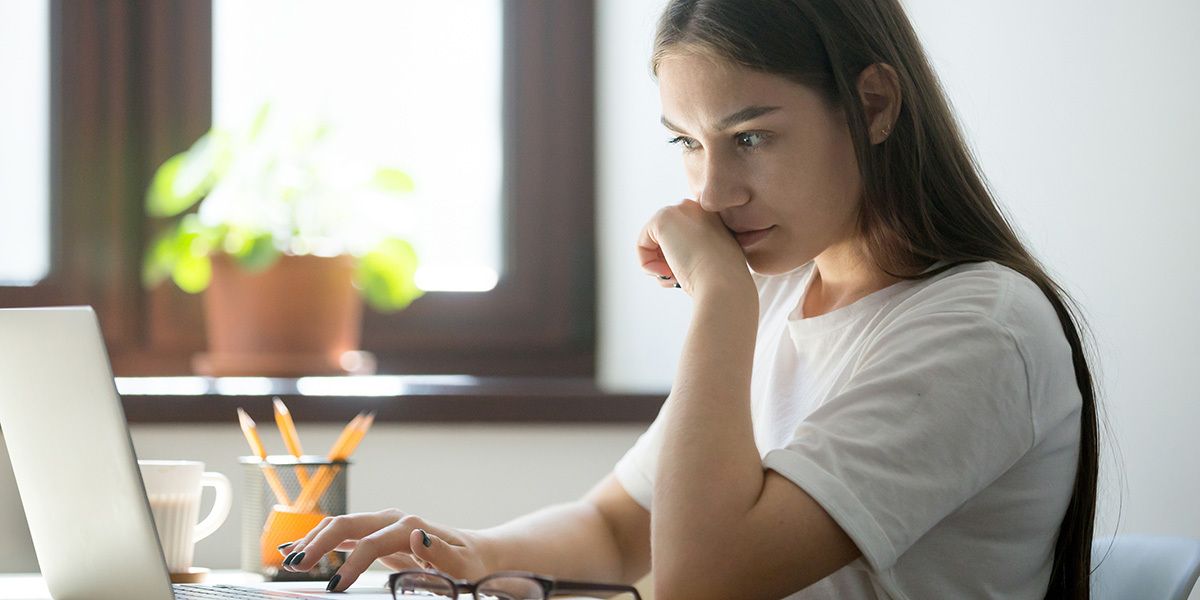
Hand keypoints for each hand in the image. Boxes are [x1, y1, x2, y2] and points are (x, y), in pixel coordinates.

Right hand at [279, 508, 490, 591]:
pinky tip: (299, 551)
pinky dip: (320, 541)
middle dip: (318, 543)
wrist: (474, 552)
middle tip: (295, 566)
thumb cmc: (469, 563)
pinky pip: (343, 535)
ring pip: (340, 527)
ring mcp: (382, 525)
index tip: (335, 588)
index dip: (351, 566)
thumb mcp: (462, 565)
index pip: (370, 544)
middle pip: (346, 525)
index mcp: (409, 527)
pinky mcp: (377, 534)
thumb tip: (414, 535)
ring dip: (313, 540)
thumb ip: (440, 552)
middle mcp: (392, 520)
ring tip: (289, 561)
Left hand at [637, 199, 752, 296]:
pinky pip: (642, 244)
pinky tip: (666, 273)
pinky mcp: (662, 219)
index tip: (692, 274)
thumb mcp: (715, 259)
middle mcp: (696, 207)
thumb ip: (698, 251)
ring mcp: (679, 210)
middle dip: (668, 261)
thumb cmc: (722, 279)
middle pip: (667, 238)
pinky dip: (648, 265)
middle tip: (679, 277)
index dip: (682, 260)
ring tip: (675, 278)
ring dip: (659, 265)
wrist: (724, 281)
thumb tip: (674, 259)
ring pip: (653, 242)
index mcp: (712, 216)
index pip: (683, 237)